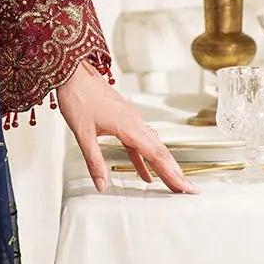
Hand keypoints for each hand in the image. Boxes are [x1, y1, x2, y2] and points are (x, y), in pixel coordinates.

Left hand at [55, 59, 200, 194]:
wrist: (74, 73)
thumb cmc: (78, 97)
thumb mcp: (83, 134)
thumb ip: (94, 161)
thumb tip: (101, 184)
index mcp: (129, 126)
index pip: (157, 155)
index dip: (173, 174)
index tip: (186, 187)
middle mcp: (135, 122)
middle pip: (161, 152)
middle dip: (176, 173)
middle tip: (190, 190)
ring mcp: (131, 121)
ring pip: (152, 148)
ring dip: (163, 167)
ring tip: (172, 185)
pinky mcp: (124, 121)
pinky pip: (139, 144)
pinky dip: (144, 160)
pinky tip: (145, 174)